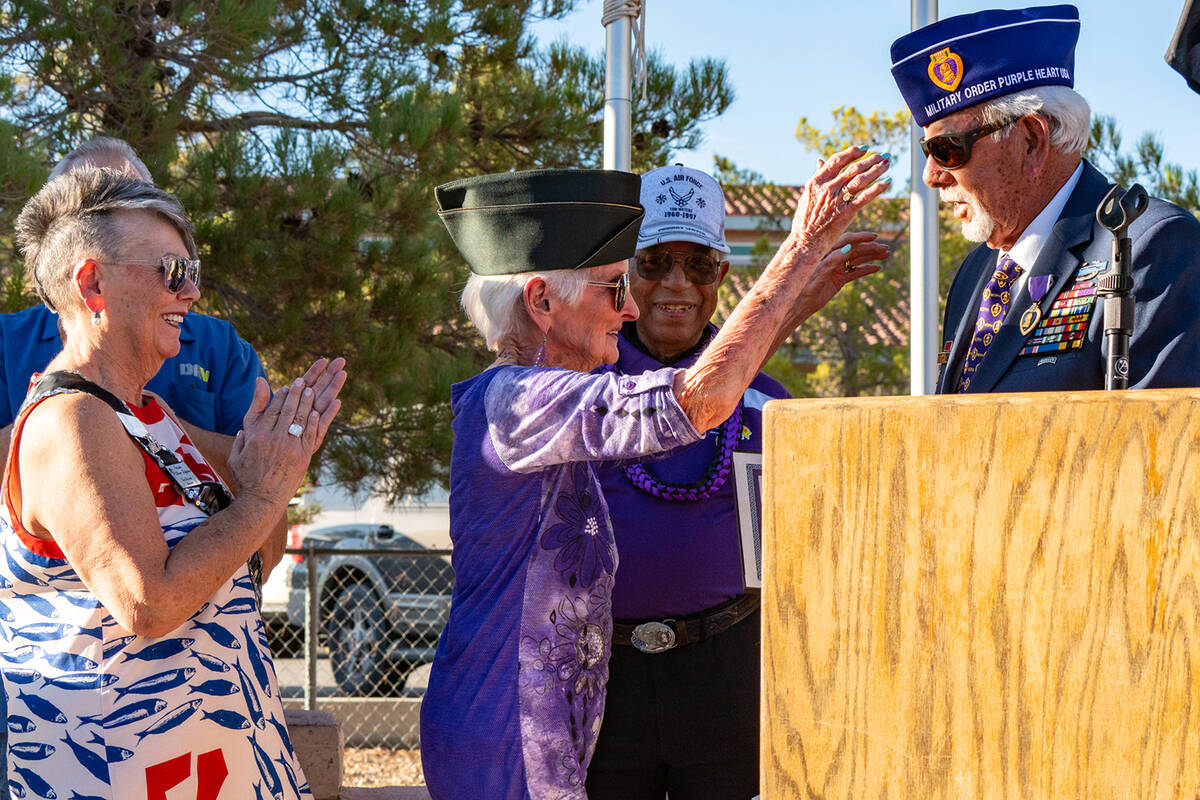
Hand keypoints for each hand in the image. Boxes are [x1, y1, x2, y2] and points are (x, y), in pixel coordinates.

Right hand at [229, 357, 346, 505]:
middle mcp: (274, 438)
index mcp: (257, 436)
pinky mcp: (302, 457)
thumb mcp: (236, 456)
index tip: (286, 387)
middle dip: (296, 393)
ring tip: (312, 390)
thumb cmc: (246, 480)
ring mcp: (290, 447)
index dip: (280, 396)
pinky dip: (315, 422)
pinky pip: (311, 435)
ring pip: (300, 419)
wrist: (260, 501)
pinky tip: (318, 412)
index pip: (272, 410)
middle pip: (288, 410)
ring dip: (307, 403)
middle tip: (302, 382)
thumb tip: (244, 428)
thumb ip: (241, 439)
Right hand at [791, 146, 890, 254]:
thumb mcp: (807, 195)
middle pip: (853, 168)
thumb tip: (820, 161)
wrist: (805, 242)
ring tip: (887, 163)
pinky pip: (866, 196)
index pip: (837, 160)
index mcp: (816, 181)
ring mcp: (838, 199)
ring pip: (861, 179)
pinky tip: (888, 182)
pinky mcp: (847, 212)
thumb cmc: (804, 221)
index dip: (852, 152)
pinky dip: (878, 188)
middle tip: (883, 155)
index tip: (865, 148)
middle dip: (870, 159)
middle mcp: (828, 187)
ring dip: (877, 169)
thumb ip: (816, 178)